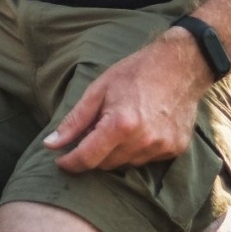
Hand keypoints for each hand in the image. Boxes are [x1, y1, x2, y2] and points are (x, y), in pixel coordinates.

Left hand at [43, 33, 210, 172]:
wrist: (179, 67)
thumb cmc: (134, 73)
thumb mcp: (98, 90)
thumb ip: (74, 121)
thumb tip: (51, 144)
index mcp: (120, 124)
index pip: (88, 158)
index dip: (70, 162)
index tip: (60, 161)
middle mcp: (143, 141)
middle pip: (106, 164)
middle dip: (92, 154)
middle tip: (91, 132)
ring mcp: (162, 147)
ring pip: (126, 165)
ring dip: (114, 153)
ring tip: (116, 126)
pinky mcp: (176, 150)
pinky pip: (146, 160)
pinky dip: (135, 150)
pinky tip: (137, 130)